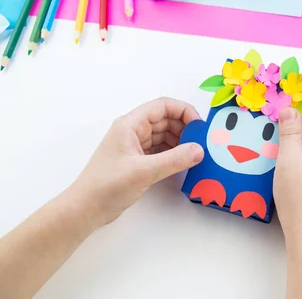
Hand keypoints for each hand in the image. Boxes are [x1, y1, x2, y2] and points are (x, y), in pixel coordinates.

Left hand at [67, 97, 204, 226]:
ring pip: (165, 135)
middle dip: (185, 128)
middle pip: (166, 120)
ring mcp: (135, 146)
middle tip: (202, 143)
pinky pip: (161, 150)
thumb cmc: (108, 185)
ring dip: (181, 142)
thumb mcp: (144, 171)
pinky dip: (174, 153)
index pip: (163, 106)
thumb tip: (200, 150)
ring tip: (196, 154)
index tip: (200, 127)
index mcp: (130, 124)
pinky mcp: (137, 161)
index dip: (184, 111)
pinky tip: (184, 162)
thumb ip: (174, 159)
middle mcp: (133, 131)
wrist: (85, 209)